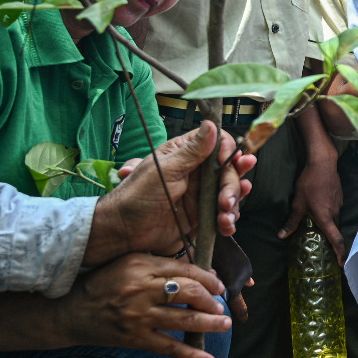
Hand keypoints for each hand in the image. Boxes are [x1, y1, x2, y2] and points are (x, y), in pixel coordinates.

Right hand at [56, 253, 230, 357]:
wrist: (69, 311)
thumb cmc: (102, 283)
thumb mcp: (128, 263)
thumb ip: (159, 266)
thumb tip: (198, 273)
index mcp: (141, 265)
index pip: (186, 270)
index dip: (208, 279)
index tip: (218, 286)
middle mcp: (141, 289)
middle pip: (189, 292)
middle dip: (211, 300)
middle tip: (221, 305)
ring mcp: (139, 315)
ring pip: (184, 319)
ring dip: (210, 323)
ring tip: (225, 324)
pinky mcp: (134, 338)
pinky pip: (169, 347)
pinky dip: (191, 355)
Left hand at [94, 122, 254, 263]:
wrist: (125, 232)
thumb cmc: (136, 196)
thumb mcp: (164, 170)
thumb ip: (191, 150)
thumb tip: (211, 125)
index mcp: (186, 155)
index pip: (219, 144)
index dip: (228, 152)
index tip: (228, 163)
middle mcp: (197, 173)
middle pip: (229, 171)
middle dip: (232, 185)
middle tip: (224, 200)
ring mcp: (201, 194)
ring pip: (230, 193)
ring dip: (233, 204)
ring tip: (224, 217)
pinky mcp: (203, 215)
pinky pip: (224, 214)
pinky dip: (228, 220)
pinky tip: (225, 226)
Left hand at [281, 153, 345, 263]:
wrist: (323, 163)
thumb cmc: (309, 184)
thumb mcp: (297, 204)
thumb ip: (292, 222)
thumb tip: (282, 236)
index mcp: (326, 219)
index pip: (336, 240)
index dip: (340, 253)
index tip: (340, 263)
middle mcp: (335, 214)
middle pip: (335, 230)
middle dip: (331, 239)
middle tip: (323, 245)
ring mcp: (339, 204)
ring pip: (335, 219)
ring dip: (329, 224)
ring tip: (319, 224)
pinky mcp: (340, 196)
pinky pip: (335, 209)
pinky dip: (329, 213)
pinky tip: (320, 206)